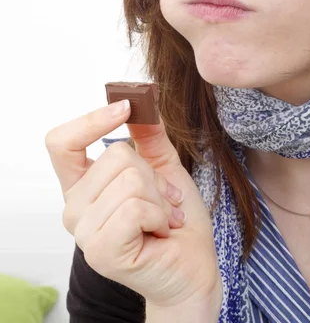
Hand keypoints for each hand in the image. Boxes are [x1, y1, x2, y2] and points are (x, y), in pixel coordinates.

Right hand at [45, 99, 221, 311]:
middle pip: (115, 156)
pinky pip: (136, 206)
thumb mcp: (163, 167)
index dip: (91, 120)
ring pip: (129, 179)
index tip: (125, 107)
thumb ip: (148, 135)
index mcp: (83, 186)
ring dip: (160, 197)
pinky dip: (160, 214)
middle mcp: (75, 208)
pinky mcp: (101, 251)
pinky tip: (160, 231)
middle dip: (153, 174)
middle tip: (163, 200)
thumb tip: (143, 99)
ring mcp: (84, 232)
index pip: (61, 143)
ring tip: (163, 218)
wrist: (192, 266)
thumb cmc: (176, 219)